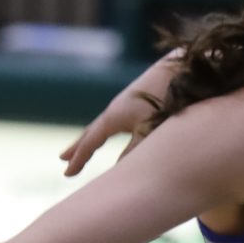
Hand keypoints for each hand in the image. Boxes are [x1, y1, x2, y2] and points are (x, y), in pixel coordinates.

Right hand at [59, 56, 178, 177]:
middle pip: (91, 132)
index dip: (79, 159)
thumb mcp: (148, 131)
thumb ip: (133, 152)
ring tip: (83, 148)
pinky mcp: (137, 101)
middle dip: (78, 147)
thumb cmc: (164, 100)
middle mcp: (115, 109)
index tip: (67, 174)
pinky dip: (105, 130)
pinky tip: (113, 130)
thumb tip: (119, 171)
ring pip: (102, 125)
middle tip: (63, 158)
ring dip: (90, 137)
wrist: (181, 68)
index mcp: (113, 117)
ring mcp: (125, 103)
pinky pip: (114, 121)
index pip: (90, 142)